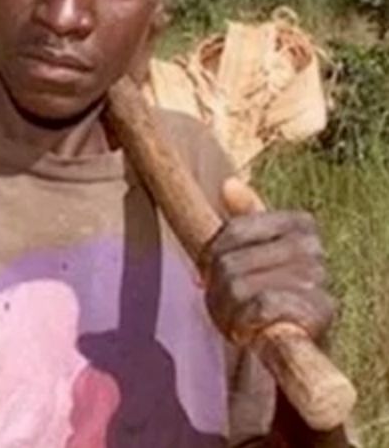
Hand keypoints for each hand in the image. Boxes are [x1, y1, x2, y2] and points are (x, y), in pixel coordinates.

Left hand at [202, 178, 334, 345]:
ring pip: (238, 287)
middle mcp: (313, 246)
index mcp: (300, 223)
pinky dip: (246, 324)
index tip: (213, 275)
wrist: (296, 344)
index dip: (211, 258)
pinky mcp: (319, 310)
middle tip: (227, 306)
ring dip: (227, 313)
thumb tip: (229, 184)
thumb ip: (245, 218)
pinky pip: (260, 307)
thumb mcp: (254, 253)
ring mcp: (318, 277)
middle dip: (217, 291)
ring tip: (238, 321)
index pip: (232, 231)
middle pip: (228, 263)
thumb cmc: (268, 293)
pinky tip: (251, 332)